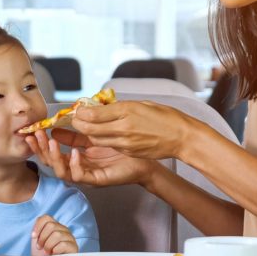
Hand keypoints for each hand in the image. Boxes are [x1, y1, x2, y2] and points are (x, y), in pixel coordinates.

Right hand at [27, 129, 155, 187]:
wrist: (142, 159)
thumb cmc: (119, 149)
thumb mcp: (93, 138)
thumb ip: (74, 136)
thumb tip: (54, 129)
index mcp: (75, 160)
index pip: (52, 154)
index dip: (41, 145)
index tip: (33, 131)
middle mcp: (78, 169)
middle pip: (52, 164)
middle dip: (41, 150)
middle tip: (36, 136)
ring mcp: (86, 176)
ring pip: (62, 172)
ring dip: (54, 157)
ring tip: (51, 143)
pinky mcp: (97, 180)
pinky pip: (80, 176)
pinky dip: (74, 165)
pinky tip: (74, 152)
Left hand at [30, 215, 77, 255]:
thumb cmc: (43, 255)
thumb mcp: (37, 242)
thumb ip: (36, 232)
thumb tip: (34, 232)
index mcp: (54, 226)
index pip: (46, 218)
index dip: (38, 226)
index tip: (33, 236)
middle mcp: (63, 229)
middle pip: (51, 225)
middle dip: (42, 238)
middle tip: (40, 247)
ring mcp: (69, 237)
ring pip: (57, 234)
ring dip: (48, 245)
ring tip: (47, 252)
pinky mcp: (73, 247)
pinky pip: (63, 244)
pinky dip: (55, 250)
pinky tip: (54, 254)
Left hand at [70, 100, 197, 159]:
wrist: (181, 137)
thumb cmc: (165, 117)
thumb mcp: (142, 104)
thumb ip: (120, 107)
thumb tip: (102, 106)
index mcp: (127, 112)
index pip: (94, 114)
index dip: (82, 112)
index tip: (78, 109)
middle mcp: (124, 129)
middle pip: (90, 129)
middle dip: (79, 124)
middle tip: (75, 119)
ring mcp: (125, 143)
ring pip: (97, 140)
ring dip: (88, 134)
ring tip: (84, 127)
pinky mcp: (128, 152)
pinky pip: (110, 146)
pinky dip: (102, 140)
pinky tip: (102, 134)